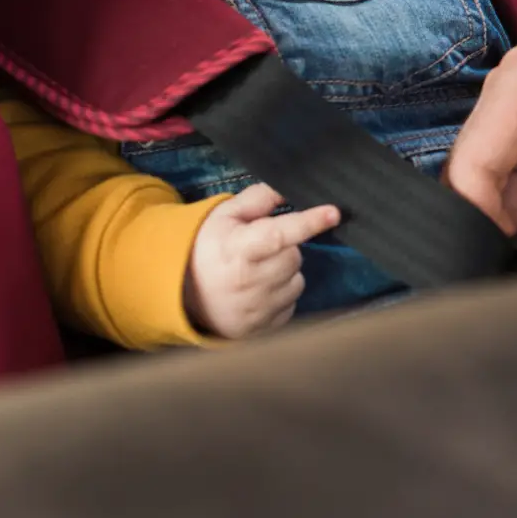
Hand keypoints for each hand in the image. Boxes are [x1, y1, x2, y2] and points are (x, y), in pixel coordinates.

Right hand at [184, 184, 340, 338]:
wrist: (183, 295)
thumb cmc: (209, 248)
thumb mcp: (226, 215)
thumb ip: (259, 199)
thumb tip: (290, 189)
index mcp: (237, 249)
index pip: (278, 235)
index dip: (308, 223)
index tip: (333, 213)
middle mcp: (248, 282)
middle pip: (294, 257)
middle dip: (286, 248)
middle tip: (263, 248)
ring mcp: (257, 309)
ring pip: (297, 281)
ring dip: (286, 272)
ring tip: (259, 270)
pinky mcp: (264, 328)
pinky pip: (292, 304)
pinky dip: (282, 294)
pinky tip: (260, 290)